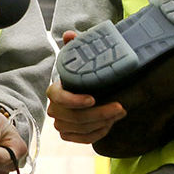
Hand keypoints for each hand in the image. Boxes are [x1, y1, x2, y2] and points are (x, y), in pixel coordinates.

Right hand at [46, 30, 126, 144]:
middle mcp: (54, 109)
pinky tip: (111, 124)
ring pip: (81, 129)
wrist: (89, 93)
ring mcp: (61, 124)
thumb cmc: (84, 75)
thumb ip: (76, 46)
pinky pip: (84, 139)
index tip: (93, 98)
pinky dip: (99, 133)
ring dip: (103, 122)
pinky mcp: (69, 135)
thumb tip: (69, 34)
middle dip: (99, 113)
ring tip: (120, 112)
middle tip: (120, 107)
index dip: (74, 100)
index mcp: (54, 90)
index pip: (58, 98)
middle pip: (74, 117)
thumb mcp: (81, 58)